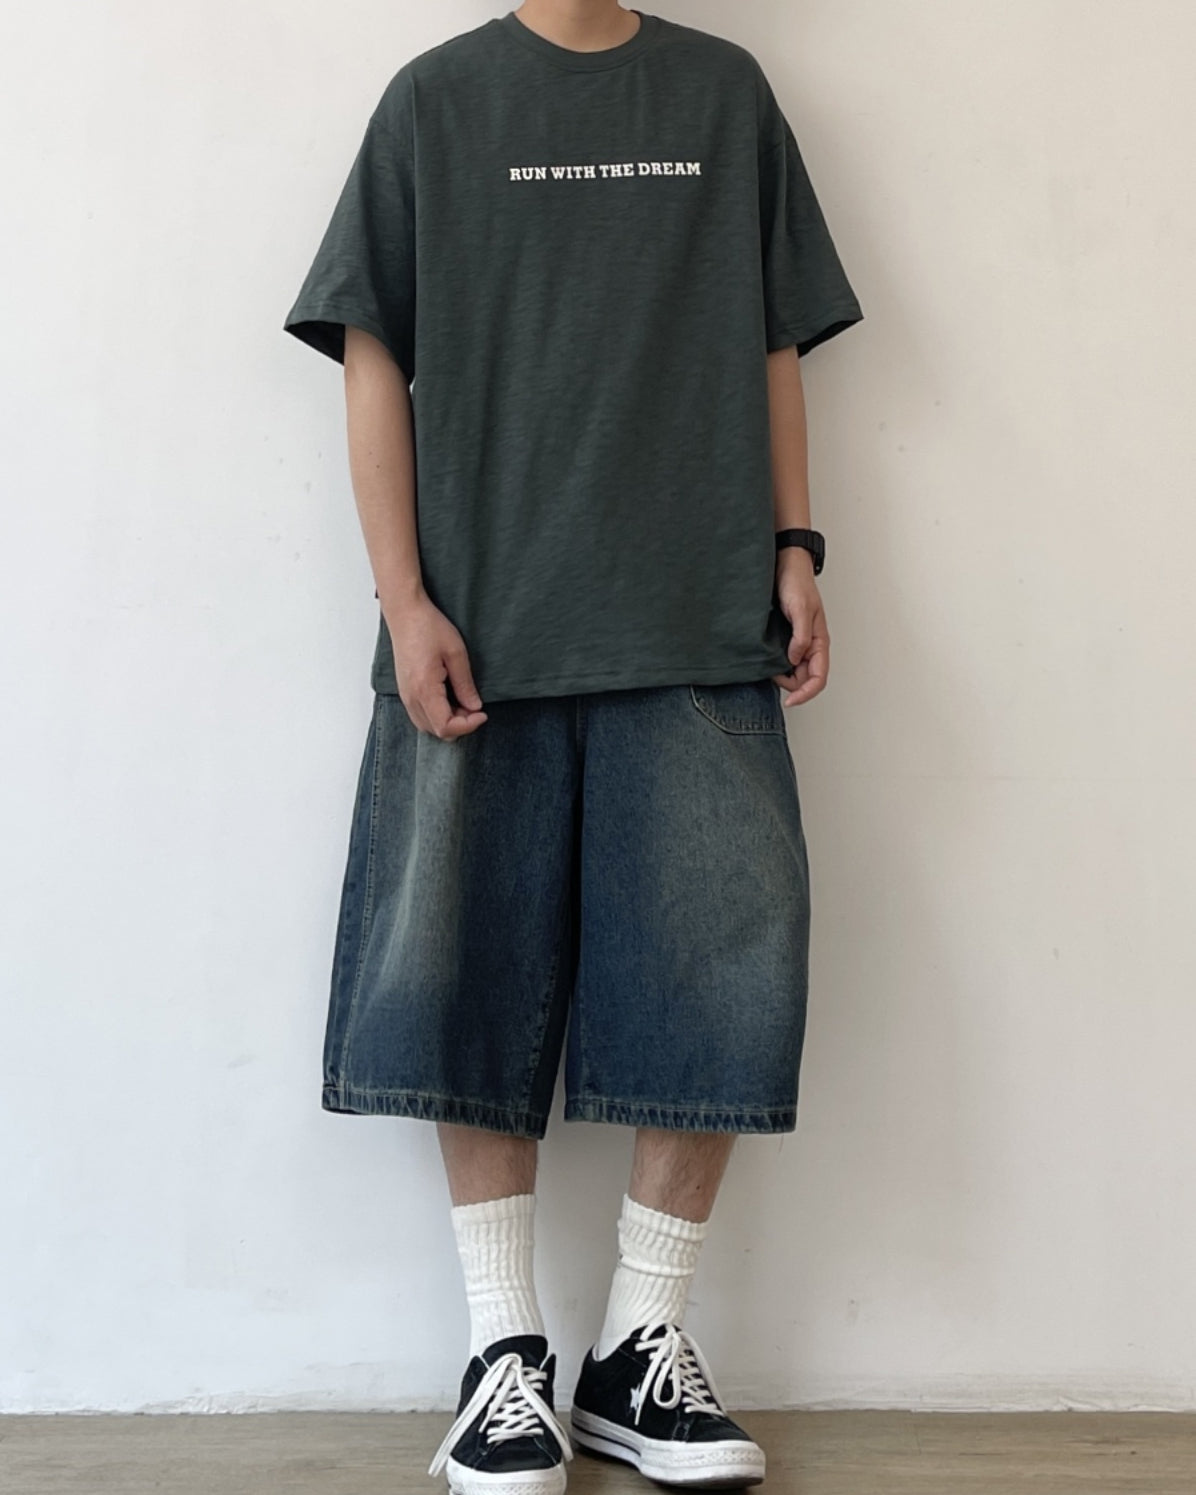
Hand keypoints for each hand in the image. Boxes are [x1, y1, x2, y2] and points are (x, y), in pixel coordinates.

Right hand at [385, 591, 487, 737]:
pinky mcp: (405, 691)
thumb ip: (465, 684)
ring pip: (428, 726)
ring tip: (463, 701)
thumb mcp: (456, 653)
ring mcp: (405, 695)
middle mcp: (411, 697)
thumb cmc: (428, 627)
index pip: (445, 727)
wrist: (405, 613)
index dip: (468, 726)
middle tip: (474, 706)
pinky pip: (421, 715)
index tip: (482, 713)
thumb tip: (474, 706)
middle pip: (436, 732)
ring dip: (448, 721)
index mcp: (424, 689)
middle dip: (460, 725)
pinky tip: (449, 698)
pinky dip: (437, 715)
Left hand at [770, 548, 829, 705]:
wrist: (785, 564)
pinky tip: (763, 660)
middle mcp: (810, 645)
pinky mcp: (785, 637)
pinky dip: (774, 665)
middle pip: (804, 679)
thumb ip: (800, 636)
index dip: (805, 693)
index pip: (818, 678)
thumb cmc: (796, 582)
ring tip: (764, 667)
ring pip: (793, 671)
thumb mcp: (800, 608)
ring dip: (781, 676)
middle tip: (770, 677)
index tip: (789, 701)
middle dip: (790, 685)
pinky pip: (782, 659)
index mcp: (819, 641)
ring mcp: (797, 642)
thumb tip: (794, 659)